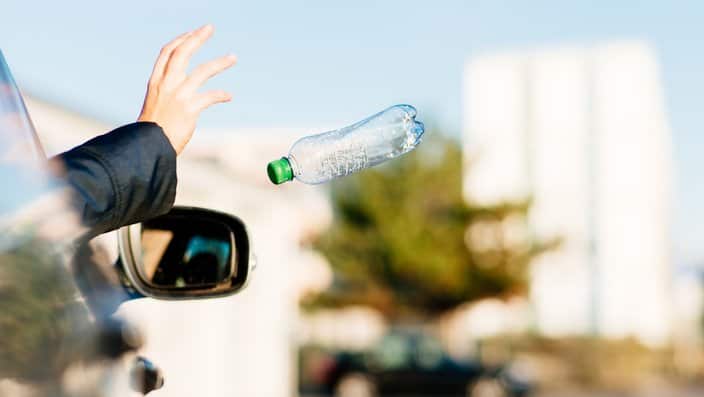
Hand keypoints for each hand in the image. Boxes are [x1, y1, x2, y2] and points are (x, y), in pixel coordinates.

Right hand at [138, 25, 235, 154]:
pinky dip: (221, 94)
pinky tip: (229, 96)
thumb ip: (166, 92)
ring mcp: (178, 95)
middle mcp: (166, 84)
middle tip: (210, 28)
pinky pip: (210, 96)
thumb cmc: (152, 131)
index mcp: (156, 82)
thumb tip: (180, 84)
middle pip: (183, 53)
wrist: (148, 148)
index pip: (167, 52)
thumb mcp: (155, 105)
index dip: (181, 40)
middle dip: (197, 38)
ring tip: (233, 57)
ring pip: (202, 71)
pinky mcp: (189, 109)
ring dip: (220, 63)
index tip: (192, 34)